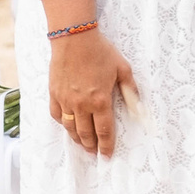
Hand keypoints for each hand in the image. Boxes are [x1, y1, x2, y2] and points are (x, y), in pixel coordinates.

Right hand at [49, 27, 137, 156]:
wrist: (74, 38)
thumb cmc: (101, 51)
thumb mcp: (123, 69)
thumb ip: (131, 91)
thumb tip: (140, 109)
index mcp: (101, 101)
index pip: (104, 131)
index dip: (106, 146)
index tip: (107, 155)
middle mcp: (82, 105)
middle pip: (86, 134)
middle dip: (92, 146)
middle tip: (95, 152)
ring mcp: (66, 100)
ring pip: (70, 128)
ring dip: (77, 139)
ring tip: (83, 144)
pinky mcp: (54, 94)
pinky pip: (57, 115)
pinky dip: (63, 124)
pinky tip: (68, 126)